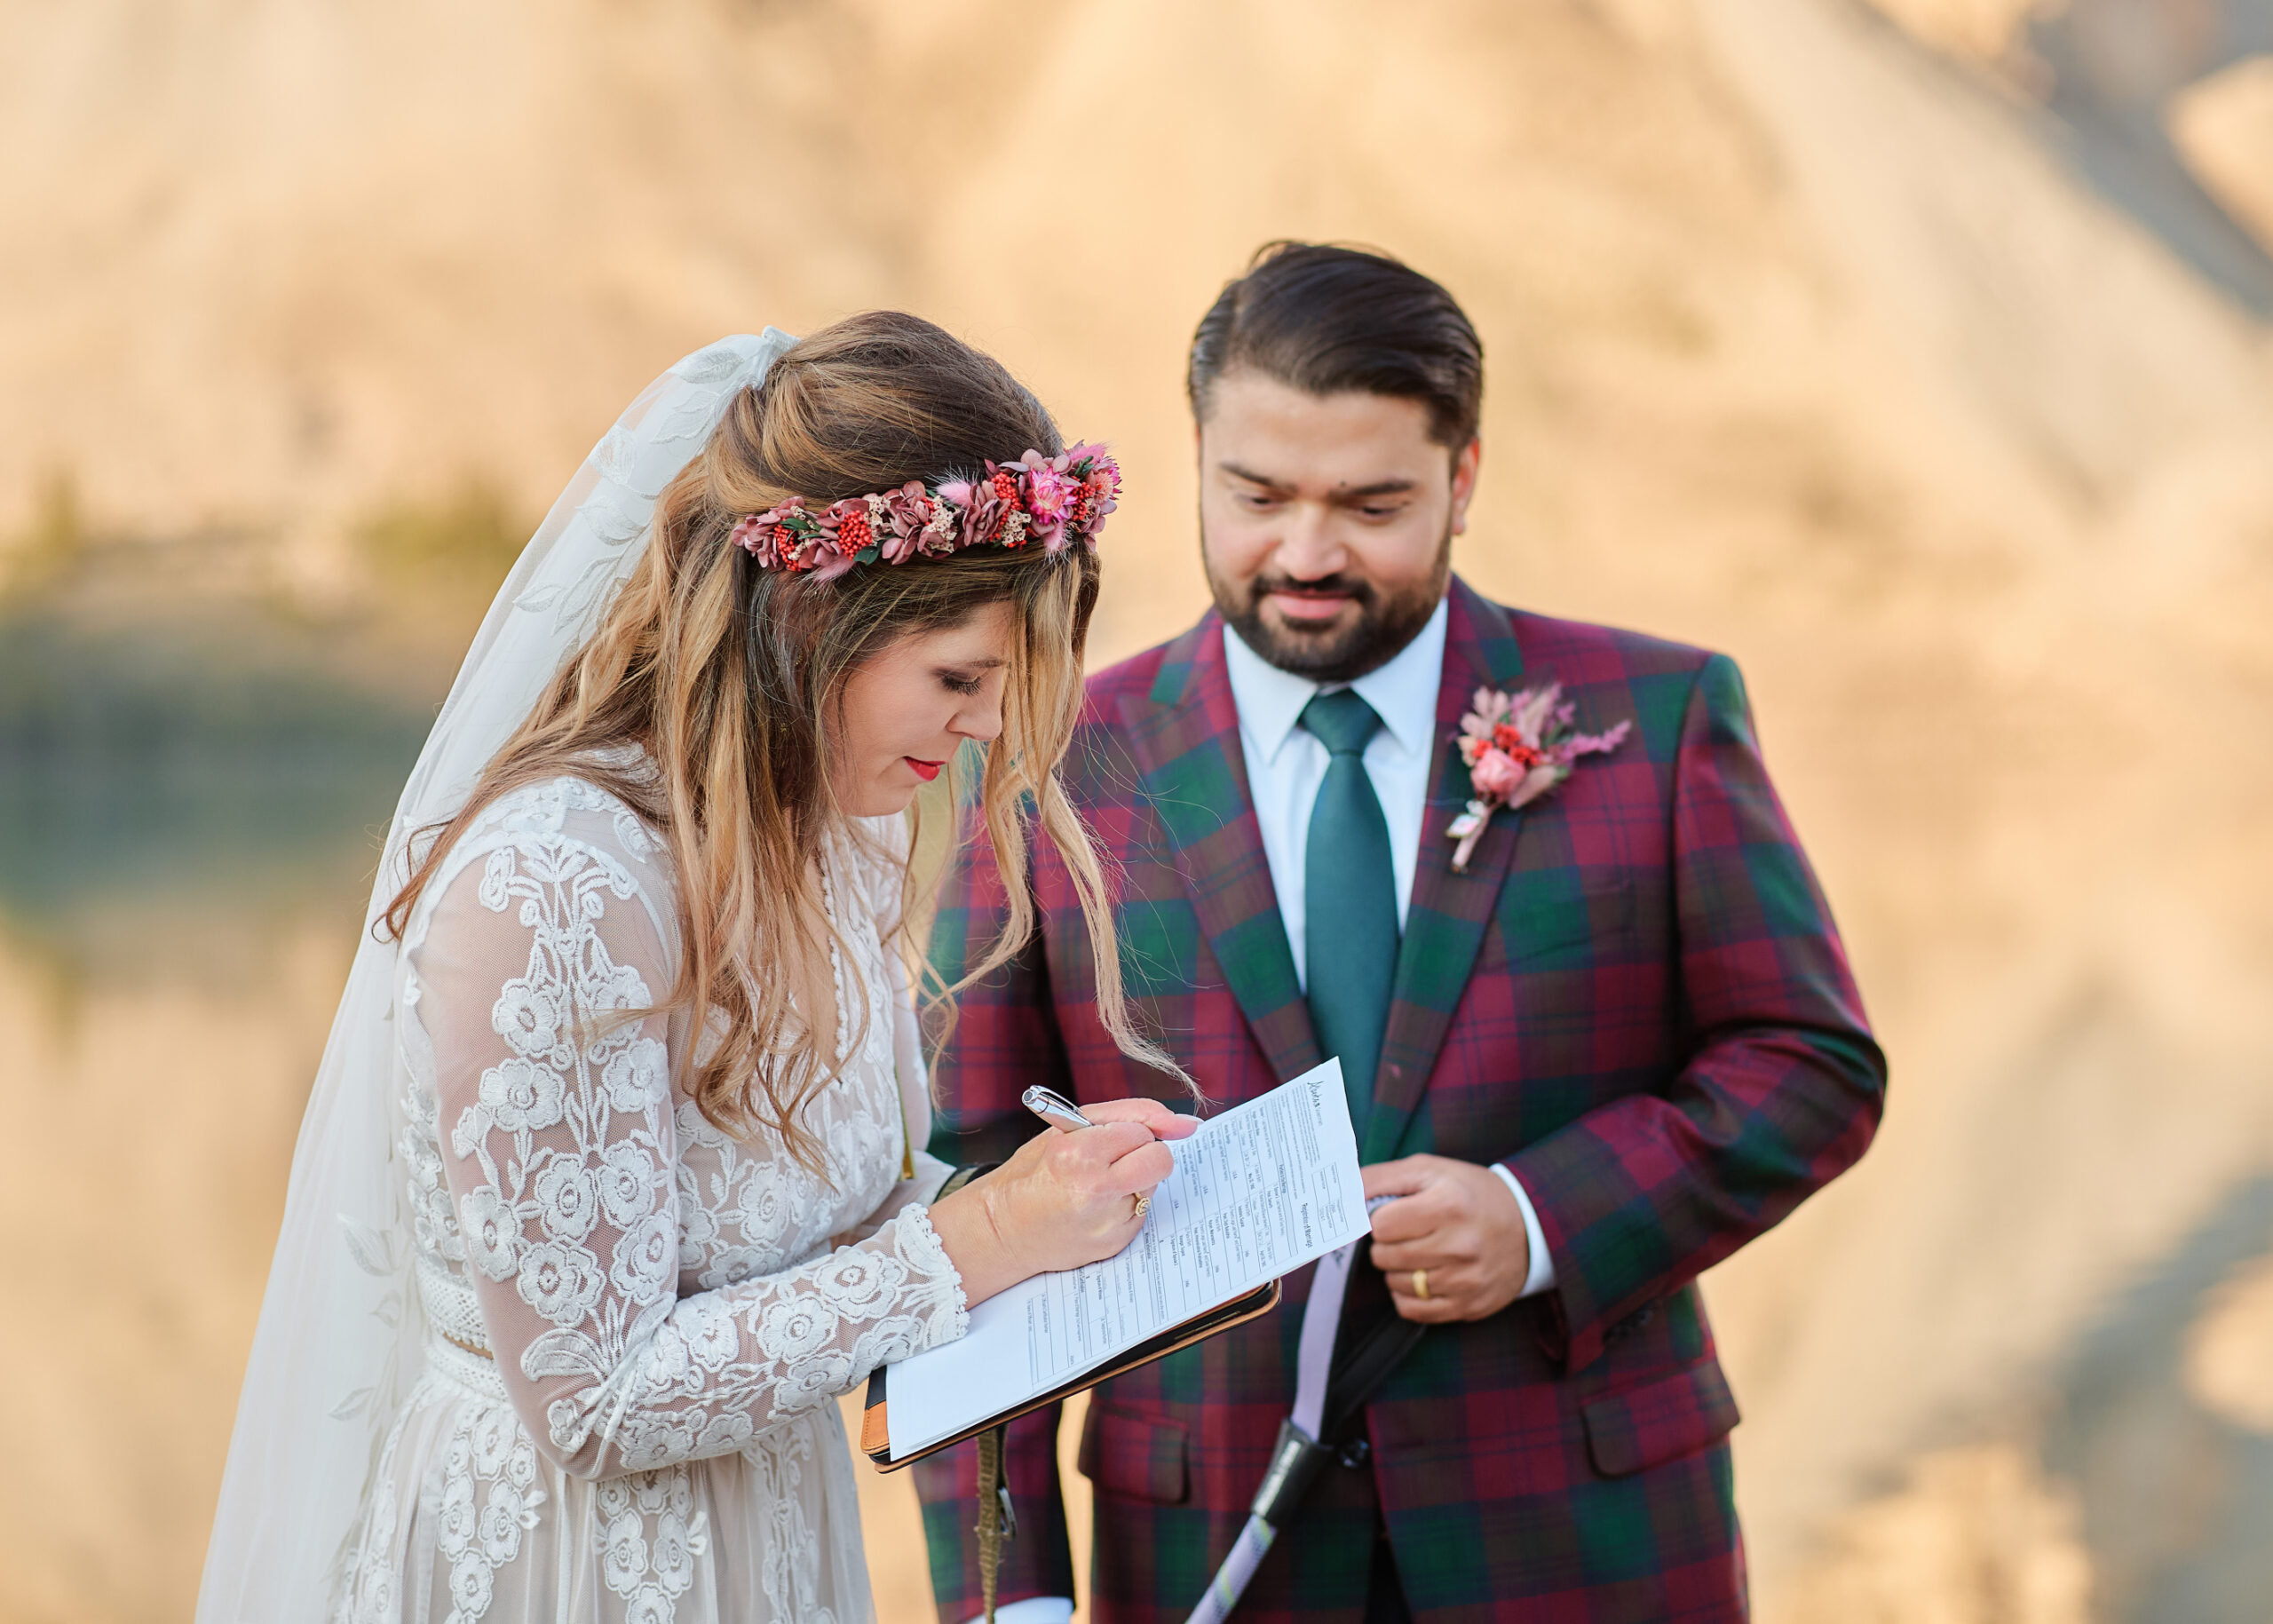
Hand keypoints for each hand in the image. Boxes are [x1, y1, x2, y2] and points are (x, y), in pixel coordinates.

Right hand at [929, 1098, 1195, 1305]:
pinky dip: (1127, 1204)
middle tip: (1120, 1157)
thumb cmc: (1031, 1174)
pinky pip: (1142, 1211)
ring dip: (1136, 1179)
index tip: (1115, 1137)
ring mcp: (1108, 1221)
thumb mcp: (1064, 1130)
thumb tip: (1184, 1123)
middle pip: (1160, 1160)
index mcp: (1079, 1153)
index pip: (1141, 1130)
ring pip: (1153, 1185)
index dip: (1128, 1131)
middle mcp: (1096, 1189)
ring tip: (1098, 1185)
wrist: (1003, 1229)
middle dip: (1147, 1152)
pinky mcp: (1116, 1243)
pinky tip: (1097, 1207)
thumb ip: (1123, 1116)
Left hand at [1363, 1155, 1529, 1323]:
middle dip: (1385, 1244)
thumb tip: (1342, 1192)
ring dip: (1396, 1269)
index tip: (1392, 1214)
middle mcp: (1459, 1246)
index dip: (1380, 1219)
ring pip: (1395, 1283)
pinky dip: (1407, 1295)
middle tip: (1404, 1233)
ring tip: (1417, 1252)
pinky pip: (1413, 1310)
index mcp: (1448, 1205)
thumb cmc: (1470, 1193)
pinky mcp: (1468, 1305)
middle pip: (1385, 1256)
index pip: (1381, 1225)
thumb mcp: (1431, 1170)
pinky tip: (1421, 1276)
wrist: (1529, 1225)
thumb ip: (1382, 1178)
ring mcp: (1465, 1280)